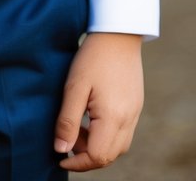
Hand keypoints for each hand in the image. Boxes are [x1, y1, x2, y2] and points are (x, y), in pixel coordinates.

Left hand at [54, 32, 143, 170]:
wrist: (118, 33)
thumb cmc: (93, 57)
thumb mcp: (74, 87)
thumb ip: (67, 121)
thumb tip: (61, 149)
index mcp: (113, 117)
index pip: (98, 156)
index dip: (77, 162)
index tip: (60, 156)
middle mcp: (129, 120)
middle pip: (109, 156)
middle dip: (87, 156)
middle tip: (68, 138)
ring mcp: (135, 113)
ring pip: (118, 147)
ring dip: (97, 146)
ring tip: (79, 126)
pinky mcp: (136, 106)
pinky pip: (123, 133)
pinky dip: (107, 136)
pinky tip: (92, 118)